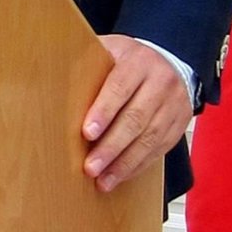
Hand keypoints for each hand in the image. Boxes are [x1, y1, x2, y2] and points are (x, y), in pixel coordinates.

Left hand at [81, 35, 191, 191]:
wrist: (171, 62)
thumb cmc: (130, 60)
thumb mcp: (111, 51)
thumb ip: (90, 64)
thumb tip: (53, 81)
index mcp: (138, 61)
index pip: (120, 87)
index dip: (103, 111)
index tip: (87, 133)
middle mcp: (160, 82)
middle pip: (136, 118)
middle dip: (111, 146)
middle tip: (91, 166)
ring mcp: (173, 105)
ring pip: (149, 139)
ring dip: (124, 163)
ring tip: (103, 180)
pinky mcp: (178, 125)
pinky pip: (158, 149)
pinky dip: (138, 165)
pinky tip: (120, 175)